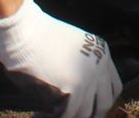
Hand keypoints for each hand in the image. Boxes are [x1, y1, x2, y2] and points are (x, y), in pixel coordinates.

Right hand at [0, 0, 122, 117]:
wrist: (23, 30)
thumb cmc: (38, 38)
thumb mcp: (71, 48)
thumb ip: (81, 66)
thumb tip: (79, 97)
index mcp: (101, 52)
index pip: (115, 88)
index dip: (100, 102)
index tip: (86, 109)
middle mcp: (100, 65)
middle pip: (104, 104)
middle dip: (88, 114)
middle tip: (68, 116)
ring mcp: (89, 76)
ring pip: (84, 113)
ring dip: (67, 117)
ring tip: (45, 114)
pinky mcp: (74, 87)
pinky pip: (67, 115)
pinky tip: (37, 115)